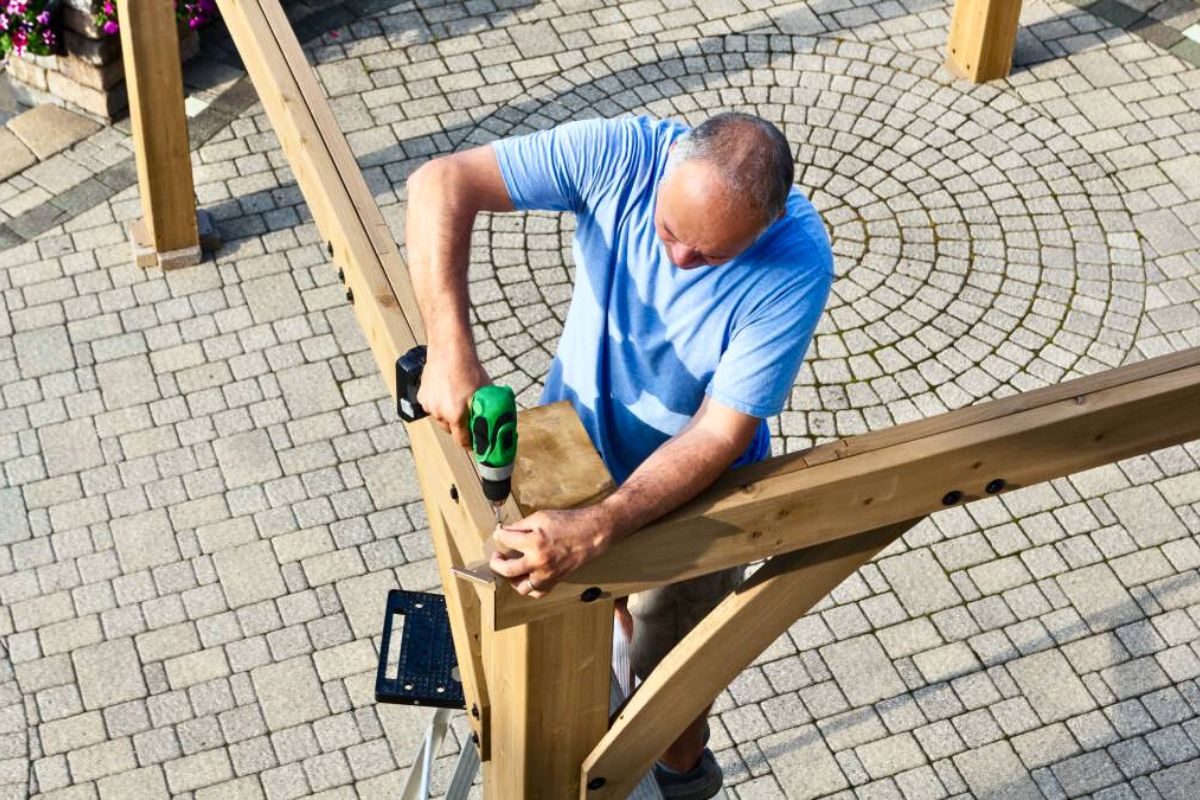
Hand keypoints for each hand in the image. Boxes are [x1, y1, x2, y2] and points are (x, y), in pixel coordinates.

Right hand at [417, 348, 488, 447]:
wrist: (450, 349)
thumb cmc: (470, 369)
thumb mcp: (485, 392)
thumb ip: (487, 411)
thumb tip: (494, 424)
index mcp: (456, 415)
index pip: (461, 440)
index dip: (470, 443)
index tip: (475, 444)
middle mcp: (440, 413)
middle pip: (450, 429)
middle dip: (459, 428)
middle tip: (468, 420)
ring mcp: (429, 404)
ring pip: (440, 418)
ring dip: (448, 415)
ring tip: (457, 402)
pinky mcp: (422, 396)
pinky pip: (432, 407)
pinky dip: (439, 404)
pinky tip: (447, 393)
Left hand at [489, 508, 613, 597]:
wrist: (591, 533)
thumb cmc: (568, 523)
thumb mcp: (541, 517)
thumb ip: (520, 525)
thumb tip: (505, 532)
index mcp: (534, 543)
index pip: (506, 541)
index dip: (500, 535)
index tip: (499, 534)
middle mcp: (539, 562)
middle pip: (507, 570)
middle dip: (497, 562)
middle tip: (497, 556)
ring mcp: (547, 575)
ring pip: (520, 587)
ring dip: (511, 579)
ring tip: (510, 568)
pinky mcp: (555, 580)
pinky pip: (537, 593)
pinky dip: (529, 588)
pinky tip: (526, 577)